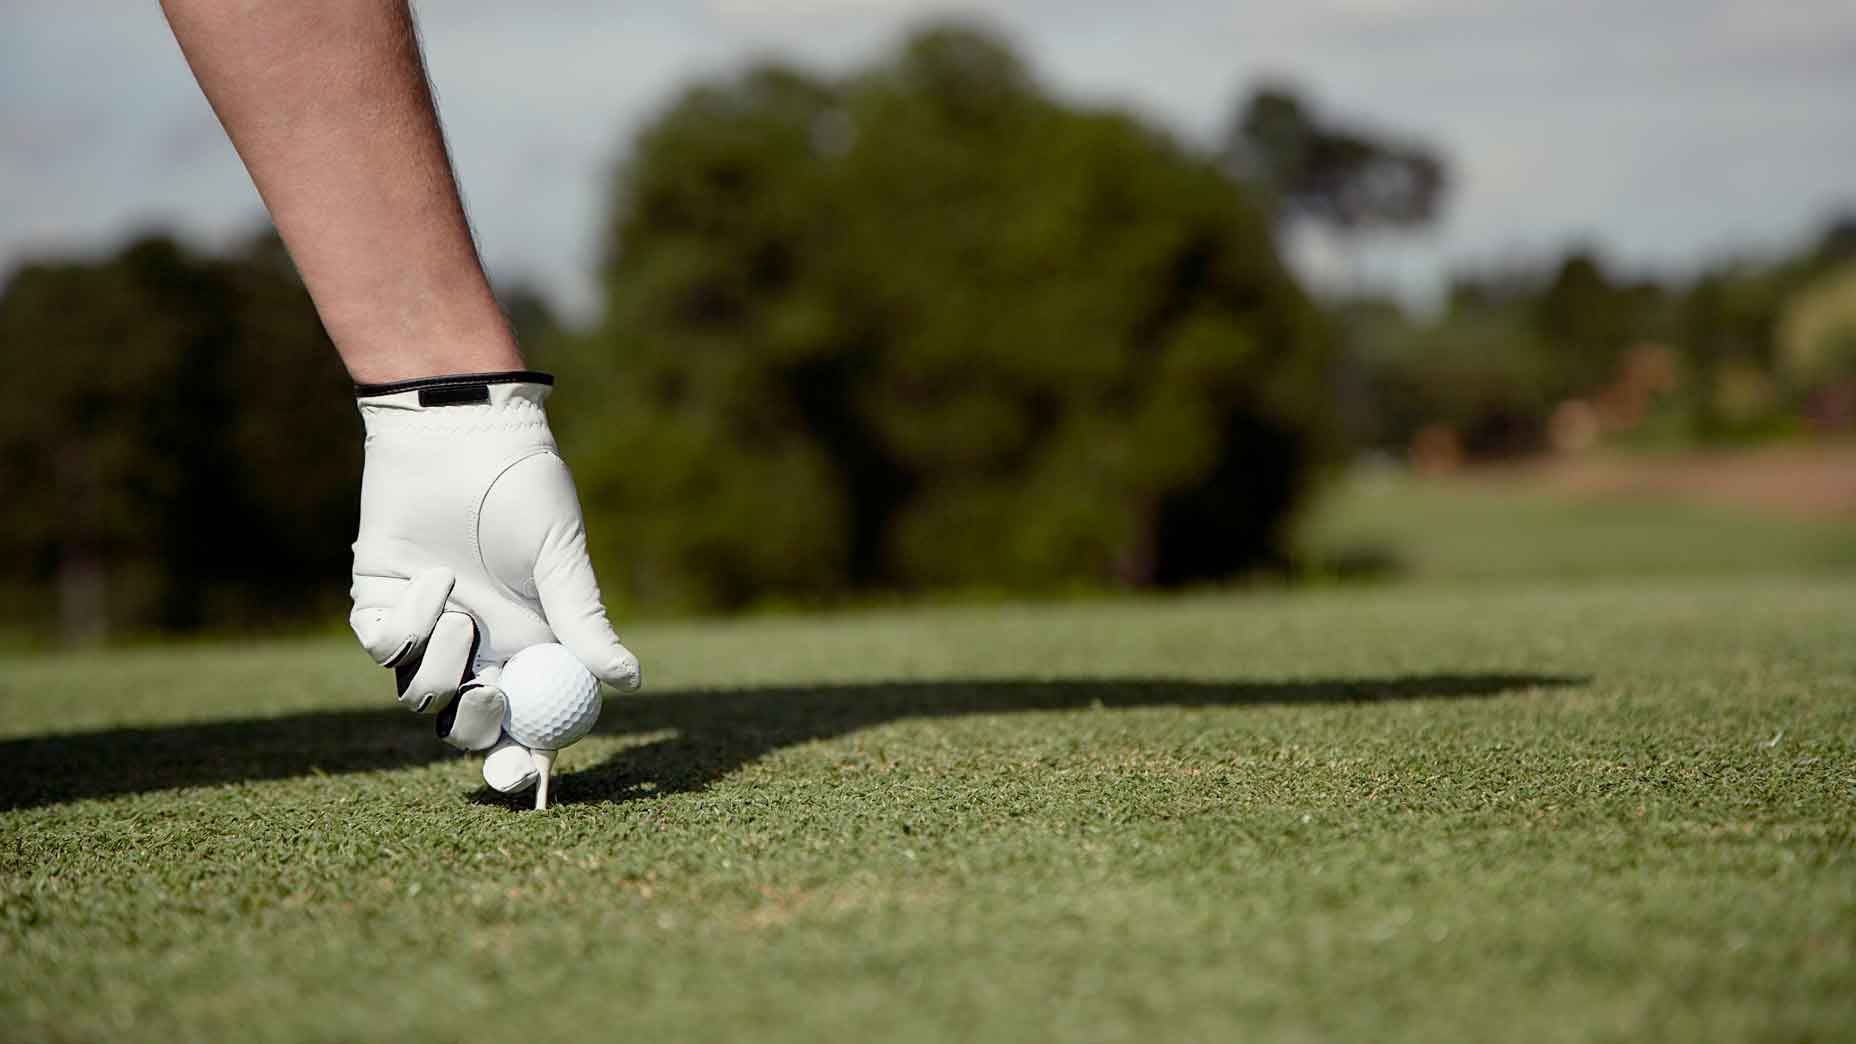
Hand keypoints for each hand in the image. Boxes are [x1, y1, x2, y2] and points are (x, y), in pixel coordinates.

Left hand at [346, 371, 639, 751]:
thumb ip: (584, 622)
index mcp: (528, 644)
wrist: (458, 431)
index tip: (532, 774)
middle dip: (481, 737)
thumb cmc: (522, 488)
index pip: (529, 718)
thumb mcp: (561, 559)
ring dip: (445, 667)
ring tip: (464, 615)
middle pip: (470, 726)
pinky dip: (412, 624)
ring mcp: (426, 630)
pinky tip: (436, 576)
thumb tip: (630, 681)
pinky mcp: (379, 605)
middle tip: (491, 713)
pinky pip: (387, 648)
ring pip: (424, 697)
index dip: (528, 755)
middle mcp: (478, 646)